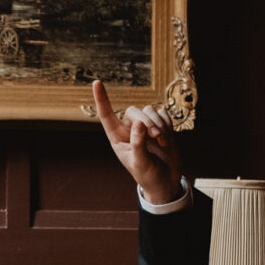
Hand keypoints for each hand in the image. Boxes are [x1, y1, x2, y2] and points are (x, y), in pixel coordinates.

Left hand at [92, 78, 184, 204]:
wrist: (167, 181)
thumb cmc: (149, 175)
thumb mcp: (141, 163)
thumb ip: (138, 143)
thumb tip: (139, 123)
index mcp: (117, 138)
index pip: (106, 115)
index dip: (102, 99)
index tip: (97, 82)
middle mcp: (129, 129)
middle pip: (134, 111)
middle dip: (146, 121)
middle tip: (157, 136)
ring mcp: (145, 127)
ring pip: (150, 111)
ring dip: (158, 124)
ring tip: (163, 142)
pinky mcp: (161, 125)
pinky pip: (163, 113)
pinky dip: (167, 124)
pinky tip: (168, 139)